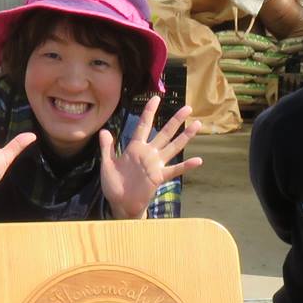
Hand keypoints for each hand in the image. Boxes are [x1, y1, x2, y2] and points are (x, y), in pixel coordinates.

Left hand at [100, 96, 202, 218]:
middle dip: (176, 120)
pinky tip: (198, 160)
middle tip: (188, 107)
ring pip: (173, 147)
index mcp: (135, 147)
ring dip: (185, 136)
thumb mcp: (107, 164)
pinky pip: (175, 170)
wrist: (120, 204)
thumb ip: (107, 148)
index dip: (150, 112)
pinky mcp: (159, 177)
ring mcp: (156, 164)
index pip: (144, 125)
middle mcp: (148, 153)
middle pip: (164, 133)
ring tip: (197, 125)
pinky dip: (186, 166)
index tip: (156, 98)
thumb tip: (104, 130)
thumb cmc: (113, 185)